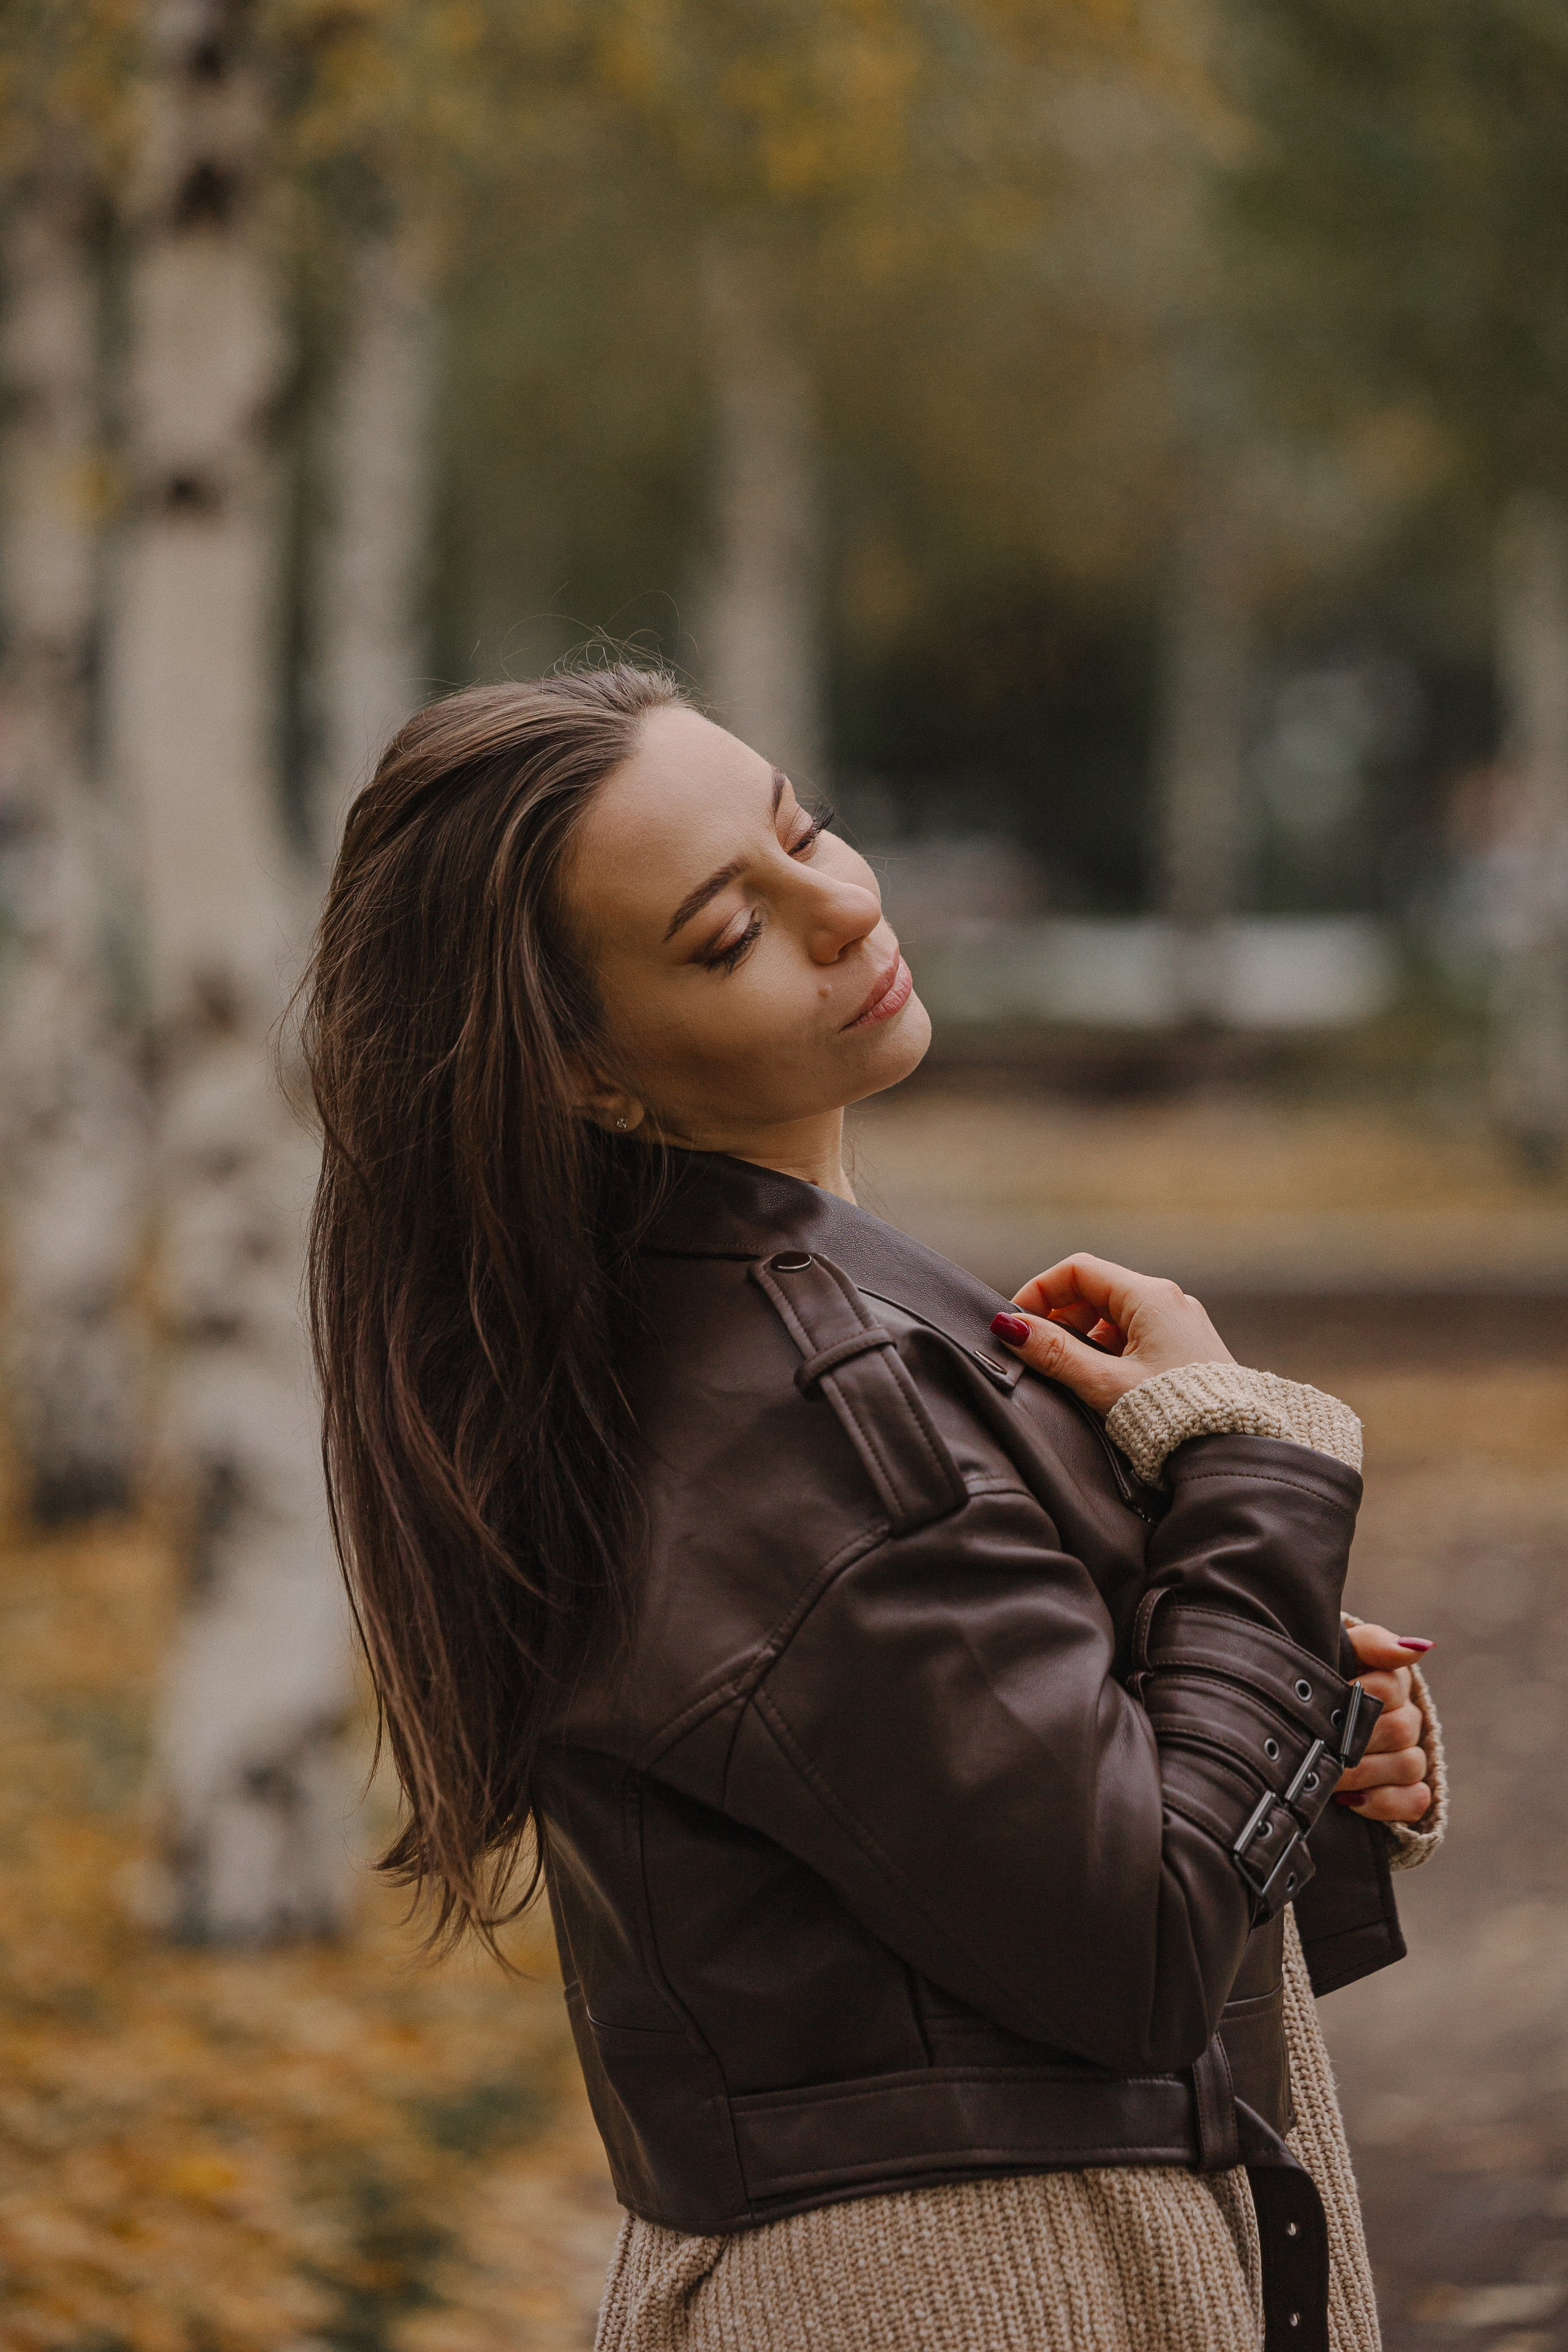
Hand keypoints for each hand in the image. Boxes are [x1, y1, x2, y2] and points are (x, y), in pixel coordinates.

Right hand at [990, 1253, 1234, 1414]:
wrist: (1231, 1448)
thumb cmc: (1173, 1415)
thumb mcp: (1103, 1383)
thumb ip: (1054, 1353)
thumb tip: (1009, 1327)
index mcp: (1151, 1297)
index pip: (1078, 1270)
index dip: (1040, 1291)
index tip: (1018, 1324)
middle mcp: (1169, 1301)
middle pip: (1096, 1291)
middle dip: (1060, 1318)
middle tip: (1038, 1353)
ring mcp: (1180, 1324)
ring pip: (1114, 1315)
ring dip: (1083, 1337)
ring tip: (1070, 1373)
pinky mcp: (1186, 1348)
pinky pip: (1136, 1334)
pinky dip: (1109, 1350)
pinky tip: (1102, 1382)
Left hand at [1334, 1622, 1433, 1825]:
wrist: (1302, 1723)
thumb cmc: (1322, 1681)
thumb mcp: (1340, 1654)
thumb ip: (1373, 1645)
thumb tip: (1418, 1647)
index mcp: (1391, 1682)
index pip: (1390, 1687)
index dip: (1356, 1694)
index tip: (1324, 1697)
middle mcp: (1407, 1718)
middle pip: (1400, 1729)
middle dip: (1353, 1739)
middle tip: (1316, 1743)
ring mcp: (1410, 1756)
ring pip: (1408, 1765)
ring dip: (1362, 1772)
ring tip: (1325, 1773)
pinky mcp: (1409, 1792)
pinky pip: (1415, 1800)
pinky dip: (1384, 1802)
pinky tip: (1353, 1800)